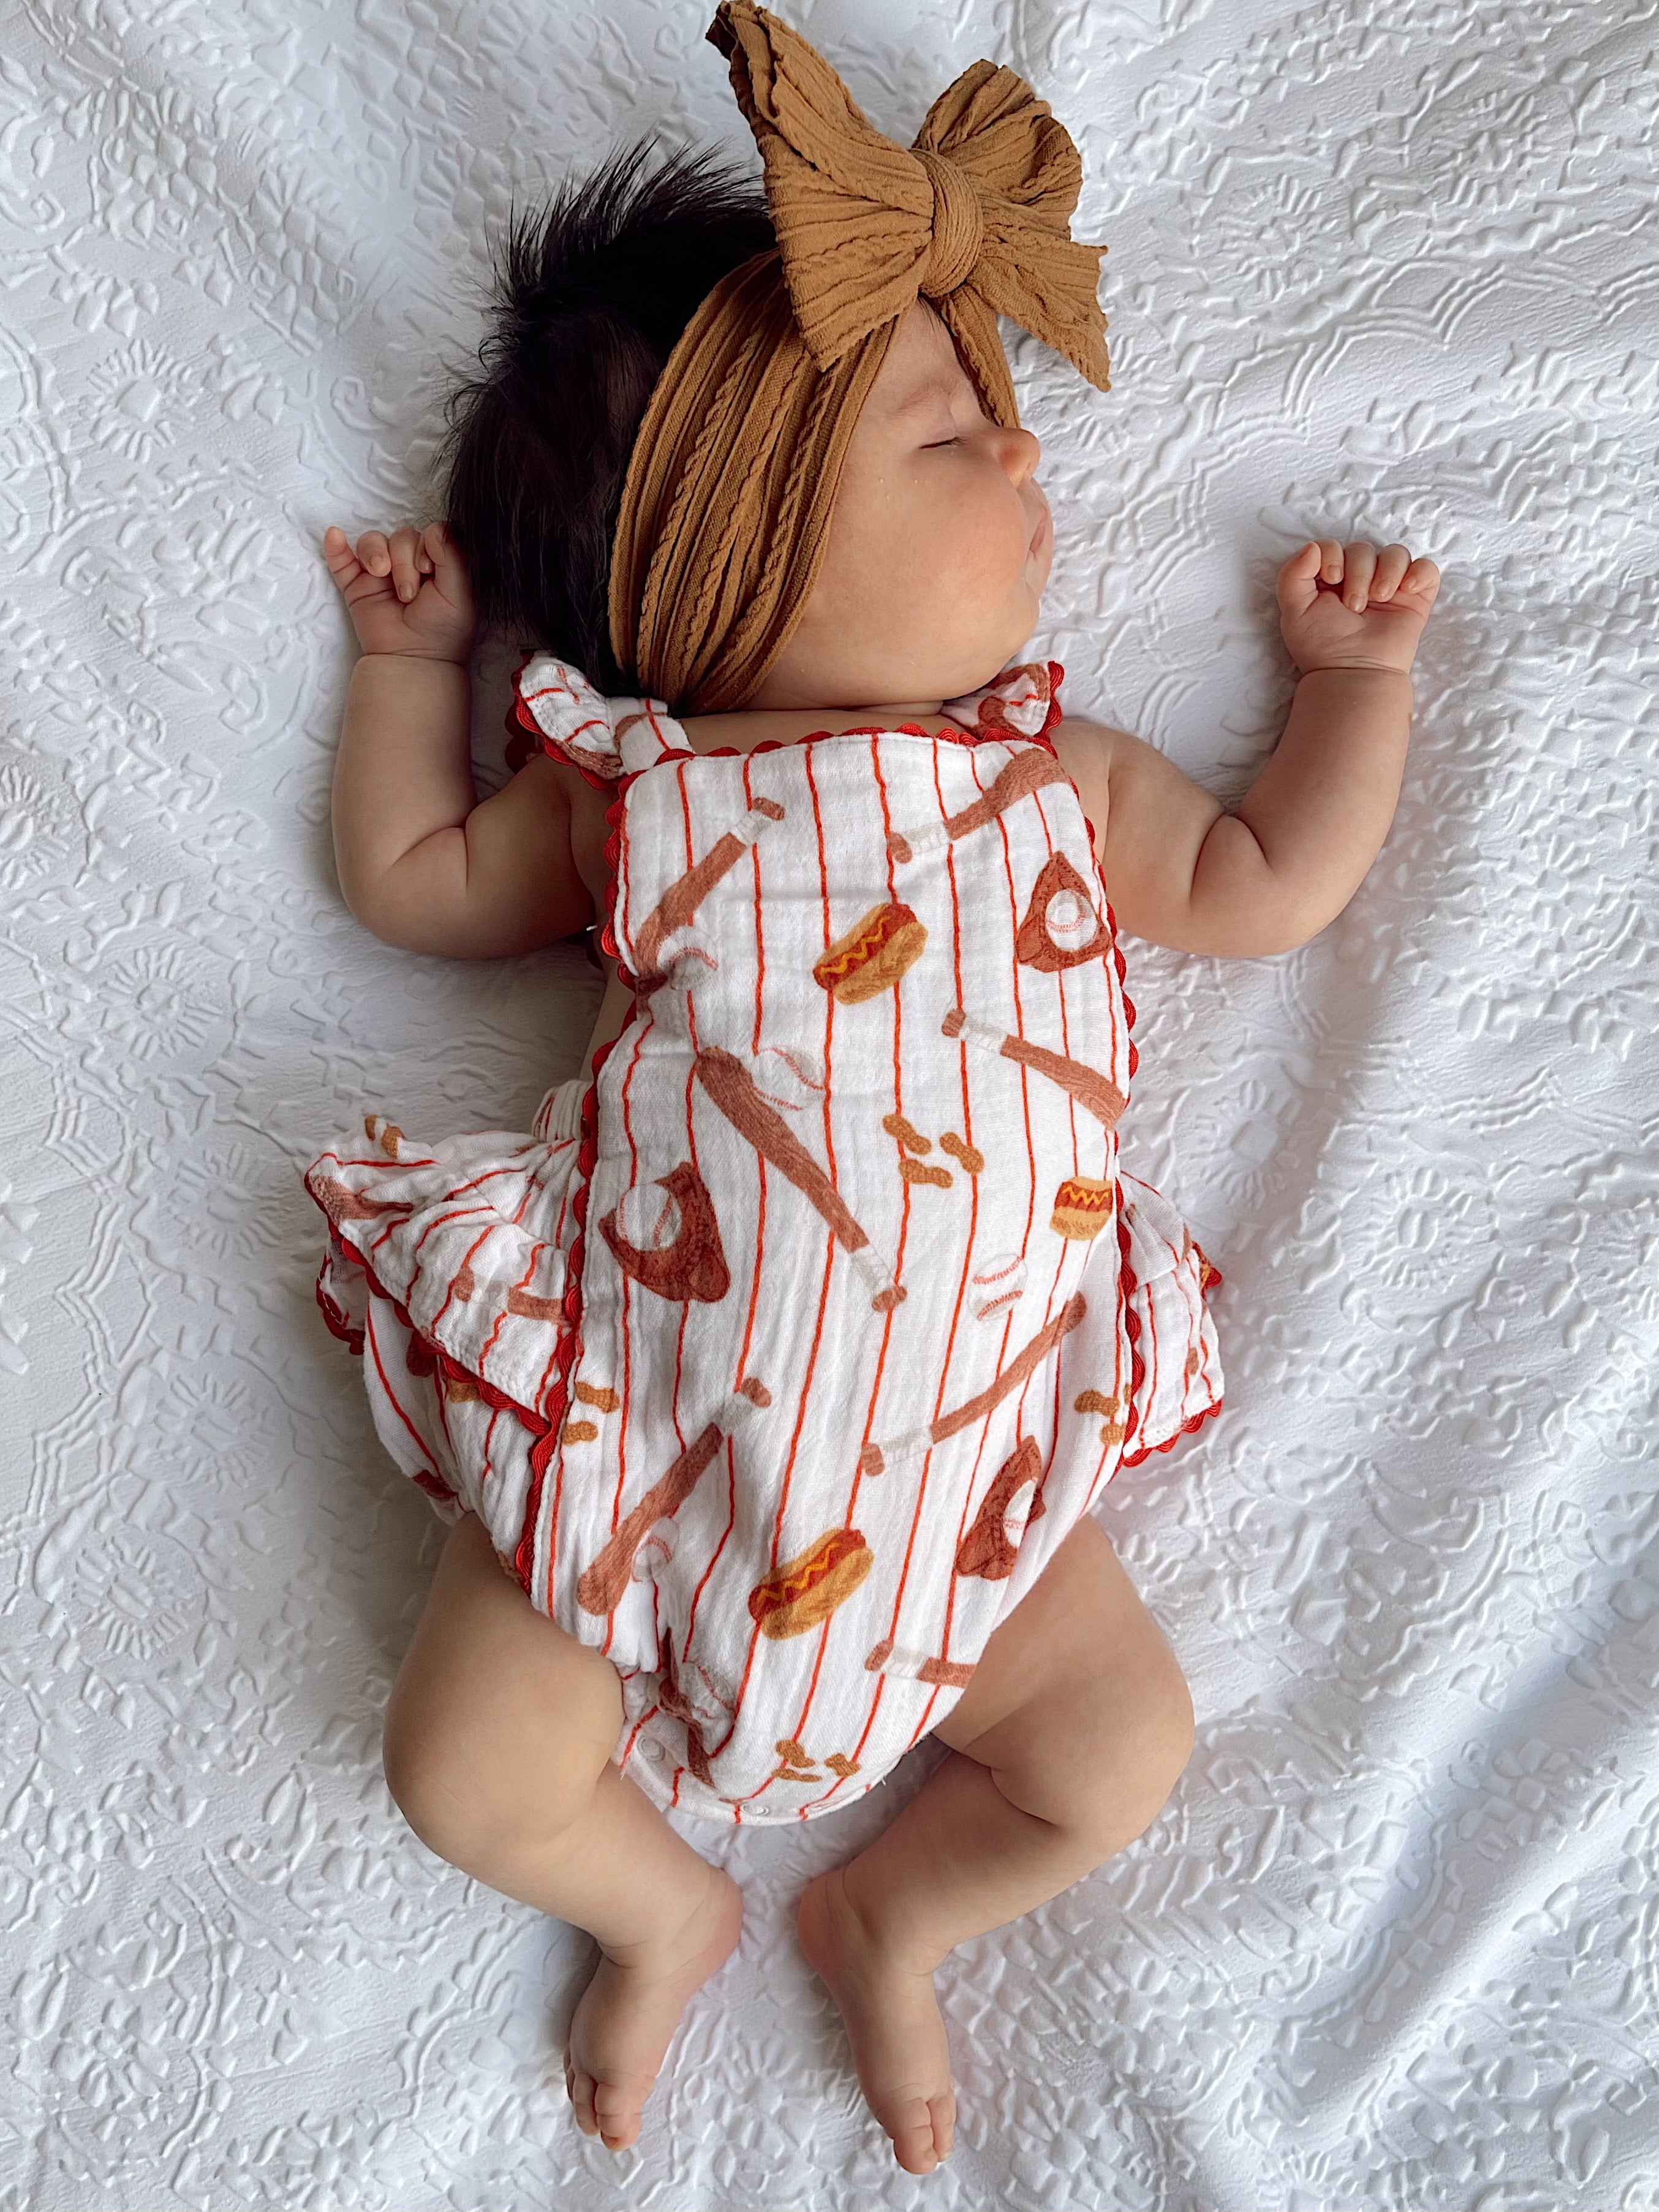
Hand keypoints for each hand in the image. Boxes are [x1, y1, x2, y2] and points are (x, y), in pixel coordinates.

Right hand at [323, 520, 476, 663]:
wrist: (413, 660)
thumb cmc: (443, 631)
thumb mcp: (461, 593)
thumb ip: (454, 556)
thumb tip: (434, 529)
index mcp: (436, 563)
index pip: (429, 532)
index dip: (427, 543)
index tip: (429, 569)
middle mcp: (409, 564)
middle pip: (401, 536)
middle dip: (404, 560)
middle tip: (408, 594)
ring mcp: (381, 573)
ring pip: (374, 541)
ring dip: (376, 554)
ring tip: (380, 575)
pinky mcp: (357, 584)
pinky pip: (342, 558)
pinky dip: (337, 546)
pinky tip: (335, 536)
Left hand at [1276, 538, 1439, 676]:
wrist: (1353, 672)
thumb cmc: (1323, 647)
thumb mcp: (1294, 610)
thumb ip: (1292, 575)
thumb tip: (1312, 546)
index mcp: (1330, 579)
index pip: (1333, 546)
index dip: (1332, 554)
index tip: (1331, 579)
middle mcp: (1359, 579)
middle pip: (1363, 549)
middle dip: (1358, 573)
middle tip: (1354, 606)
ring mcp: (1389, 586)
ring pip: (1395, 553)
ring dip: (1386, 572)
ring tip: (1378, 600)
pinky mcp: (1414, 598)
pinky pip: (1426, 569)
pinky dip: (1419, 572)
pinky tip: (1406, 589)